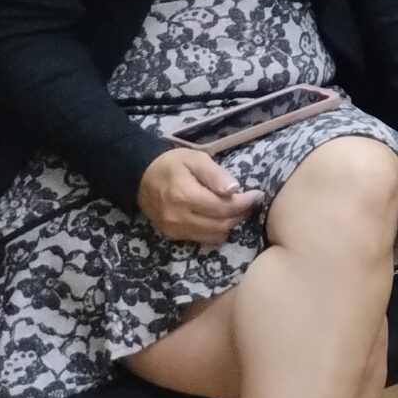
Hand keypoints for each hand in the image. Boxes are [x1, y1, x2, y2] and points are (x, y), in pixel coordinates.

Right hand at [136, 147, 261, 243]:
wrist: (141, 176)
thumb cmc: (172, 164)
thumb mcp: (196, 159)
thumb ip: (215, 175)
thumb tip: (234, 190)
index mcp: (185, 196)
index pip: (223, 208)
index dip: (244, 203)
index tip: (257, 194)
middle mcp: (179, 218)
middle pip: (221, 225)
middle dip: (240, 215)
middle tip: (249, 202)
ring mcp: (174, 229)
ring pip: (213, 235)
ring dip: (229, 224)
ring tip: (237, 209)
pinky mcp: (172, 235)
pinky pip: (202, 238)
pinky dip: (216, 230)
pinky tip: (220, 217)